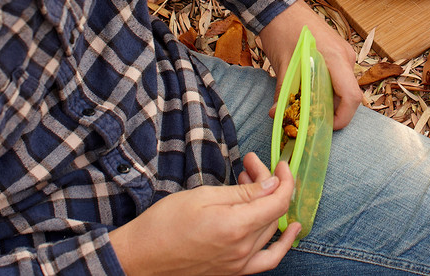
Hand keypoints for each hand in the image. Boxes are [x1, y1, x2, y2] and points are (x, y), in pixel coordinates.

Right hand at [110, 155, 299, 274]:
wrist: (140, 257)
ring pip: (270, 231)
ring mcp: (238, 265)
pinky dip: (281, 245)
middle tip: (251, 166)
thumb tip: (274, 184)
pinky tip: (289, 230)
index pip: (278, 201)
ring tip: (253, 185)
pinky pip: (266, 260)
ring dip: (269, 205)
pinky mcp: (232, 272)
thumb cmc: (165, 223)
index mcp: (236, 227)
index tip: (280, 164)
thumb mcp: (204, 196)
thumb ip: (244, 192)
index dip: (285, 180)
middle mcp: (242, 250)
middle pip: (273, 213)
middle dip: (269, 184)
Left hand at [258, 3, 360, 128]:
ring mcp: (343, 52)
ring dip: (329, 99)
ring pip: (343, 85)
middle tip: (311, 120)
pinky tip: (308, 89)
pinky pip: (338, 76)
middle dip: (333, 111)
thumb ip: (283, 93)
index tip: (325, 127)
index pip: (352, 96)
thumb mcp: (283, 65)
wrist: (280, 6)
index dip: (342, 117)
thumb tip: (277, 116)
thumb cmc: (283, 31)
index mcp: (335, 58)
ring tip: (307, 105)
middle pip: (348, 94)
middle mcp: (345, 56)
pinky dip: (327, 87)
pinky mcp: (337, 51)